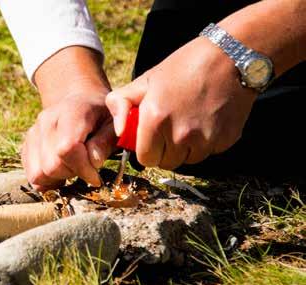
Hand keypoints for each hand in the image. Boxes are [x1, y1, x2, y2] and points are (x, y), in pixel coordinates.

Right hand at [22, 46, 116, 190]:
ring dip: (58, 179)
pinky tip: (61, 172)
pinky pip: (32, 175)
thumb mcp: (114, 125)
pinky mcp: (27, 145)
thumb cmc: (103, 117)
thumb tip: (94, 161)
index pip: (67, 148)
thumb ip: (106, 142)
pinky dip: (47, 181)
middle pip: (51, 165)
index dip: (83, 168)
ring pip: (38, 174)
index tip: (96, 176)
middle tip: (86, 168)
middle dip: (72, 174)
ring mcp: (34, 133)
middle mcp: (47, 121)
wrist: (81, 102)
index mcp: (71, 112)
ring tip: (73, 169)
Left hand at [106, 37, 257, 170]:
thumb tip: (118, 131)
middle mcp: (180, 135)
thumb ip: (121, 104)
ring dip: (185, 149)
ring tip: (189, 122)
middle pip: (166, 162)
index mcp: (156, 120)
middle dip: (165, 150)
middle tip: (171, 127)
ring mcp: (205, 140)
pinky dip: (206, 143)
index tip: (152, 138)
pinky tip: (207, 120)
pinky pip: (208, 152)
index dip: (147, 150)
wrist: (232, 55)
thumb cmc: (185, 66)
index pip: (145, 159)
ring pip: (187, 160)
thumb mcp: (146, 80)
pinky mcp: (225, 141)